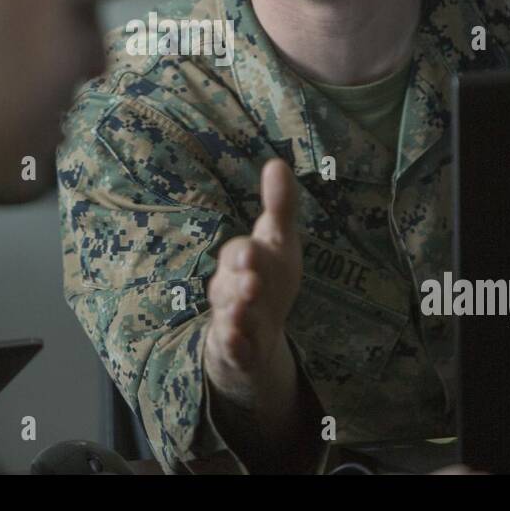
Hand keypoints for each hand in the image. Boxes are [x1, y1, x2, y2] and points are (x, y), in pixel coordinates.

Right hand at [203, 158, 302, 407]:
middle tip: (251, 279)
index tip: (253, 251)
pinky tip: (240, 343)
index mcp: (241, 262)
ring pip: (229, 315)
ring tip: (245, 308)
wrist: (257, 333)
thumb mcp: (279, 241)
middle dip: (239, 281)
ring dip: (236, 312)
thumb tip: (278, 162)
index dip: (244, 253)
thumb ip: (280, 206)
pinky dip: (235, 345)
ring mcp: (234, 320)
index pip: (238, 253)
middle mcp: (232, 289)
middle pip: (229, 284)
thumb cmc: (269, 277)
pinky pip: (233, 347)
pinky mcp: (238, 349)